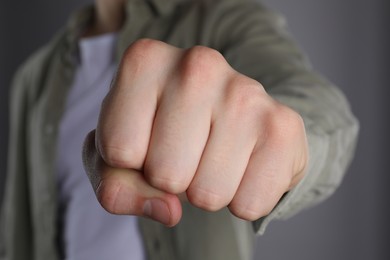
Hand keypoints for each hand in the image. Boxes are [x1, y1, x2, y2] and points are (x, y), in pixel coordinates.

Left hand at [82, 39, 307, 226]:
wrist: (228, 115)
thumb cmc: (165, 130)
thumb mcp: (120, 153)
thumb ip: (116, 186)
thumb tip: (167, 210)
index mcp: (146, 62)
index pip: (120, 151)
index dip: (130, 163)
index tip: (146, 141)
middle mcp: (198, 65)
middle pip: (165, 174)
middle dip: (171, 180)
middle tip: (185, 152)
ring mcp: (245, 92)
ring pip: (208, 195)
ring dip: (206, 190)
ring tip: (213, 156)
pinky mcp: (283, 125)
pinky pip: (249, 205)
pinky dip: (242, 200)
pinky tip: (243, 164)